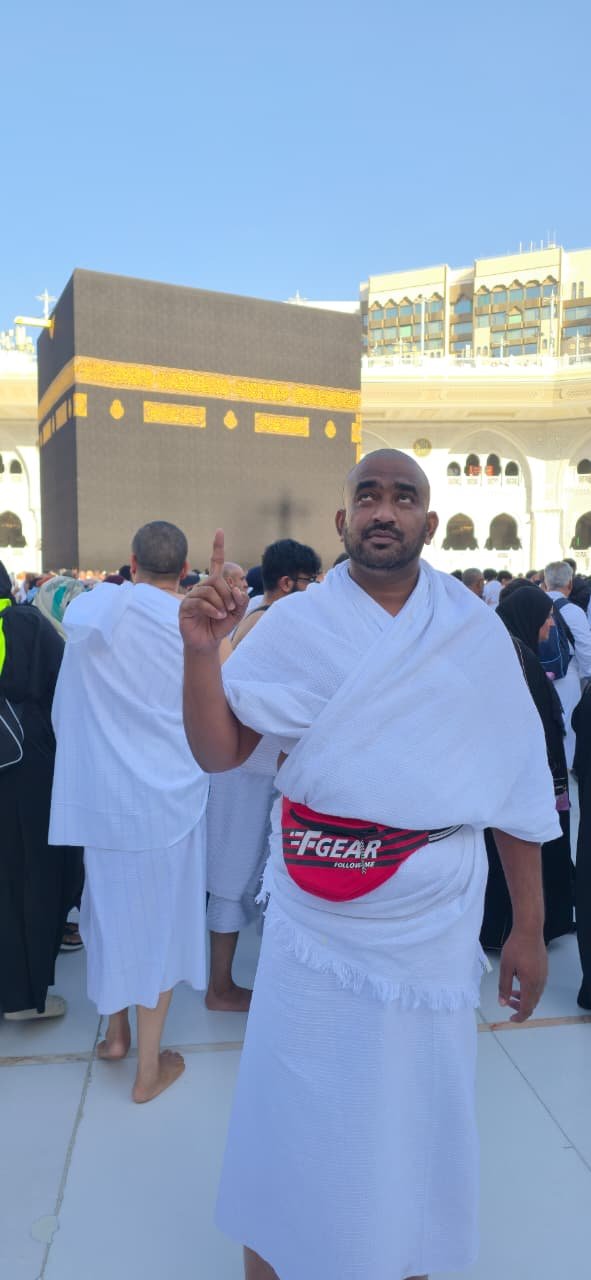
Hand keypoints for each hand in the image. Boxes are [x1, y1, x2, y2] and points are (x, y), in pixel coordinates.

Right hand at [179, 530, 248, 652]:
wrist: (208, 642)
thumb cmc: (221, 625)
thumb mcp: (237, 612)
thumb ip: (241, 600)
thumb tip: (237, 590)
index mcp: (214, 585)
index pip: (216, 563)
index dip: (217, 547)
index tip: (220, 531)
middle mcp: (201, 587)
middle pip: (216, 580)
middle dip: (228, 594)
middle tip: (231, 608)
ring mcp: (192, 596)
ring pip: (209, 591)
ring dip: (221, 603)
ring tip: (223, 614)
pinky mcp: (185, 607)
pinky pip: (200, 602)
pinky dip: (212, 609)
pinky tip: (217, 616)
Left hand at [498, 929, 547, 1022]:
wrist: (529, 931)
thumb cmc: (516, 947)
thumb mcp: (505, 967)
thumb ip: (504, 987)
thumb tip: (502, 1002)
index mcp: (530, 984)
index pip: (527, 1008)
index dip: (519, 1017)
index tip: (511, 1018)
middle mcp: (540, 982)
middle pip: (532, 1003)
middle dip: (520, 1007)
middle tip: (508, 1003)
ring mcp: (544, 976)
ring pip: (535, 995)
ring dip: (524, 998)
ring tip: (512, 993)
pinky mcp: (544, 970)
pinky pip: (538, 986)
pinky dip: (529, 989)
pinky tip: (519, 980)